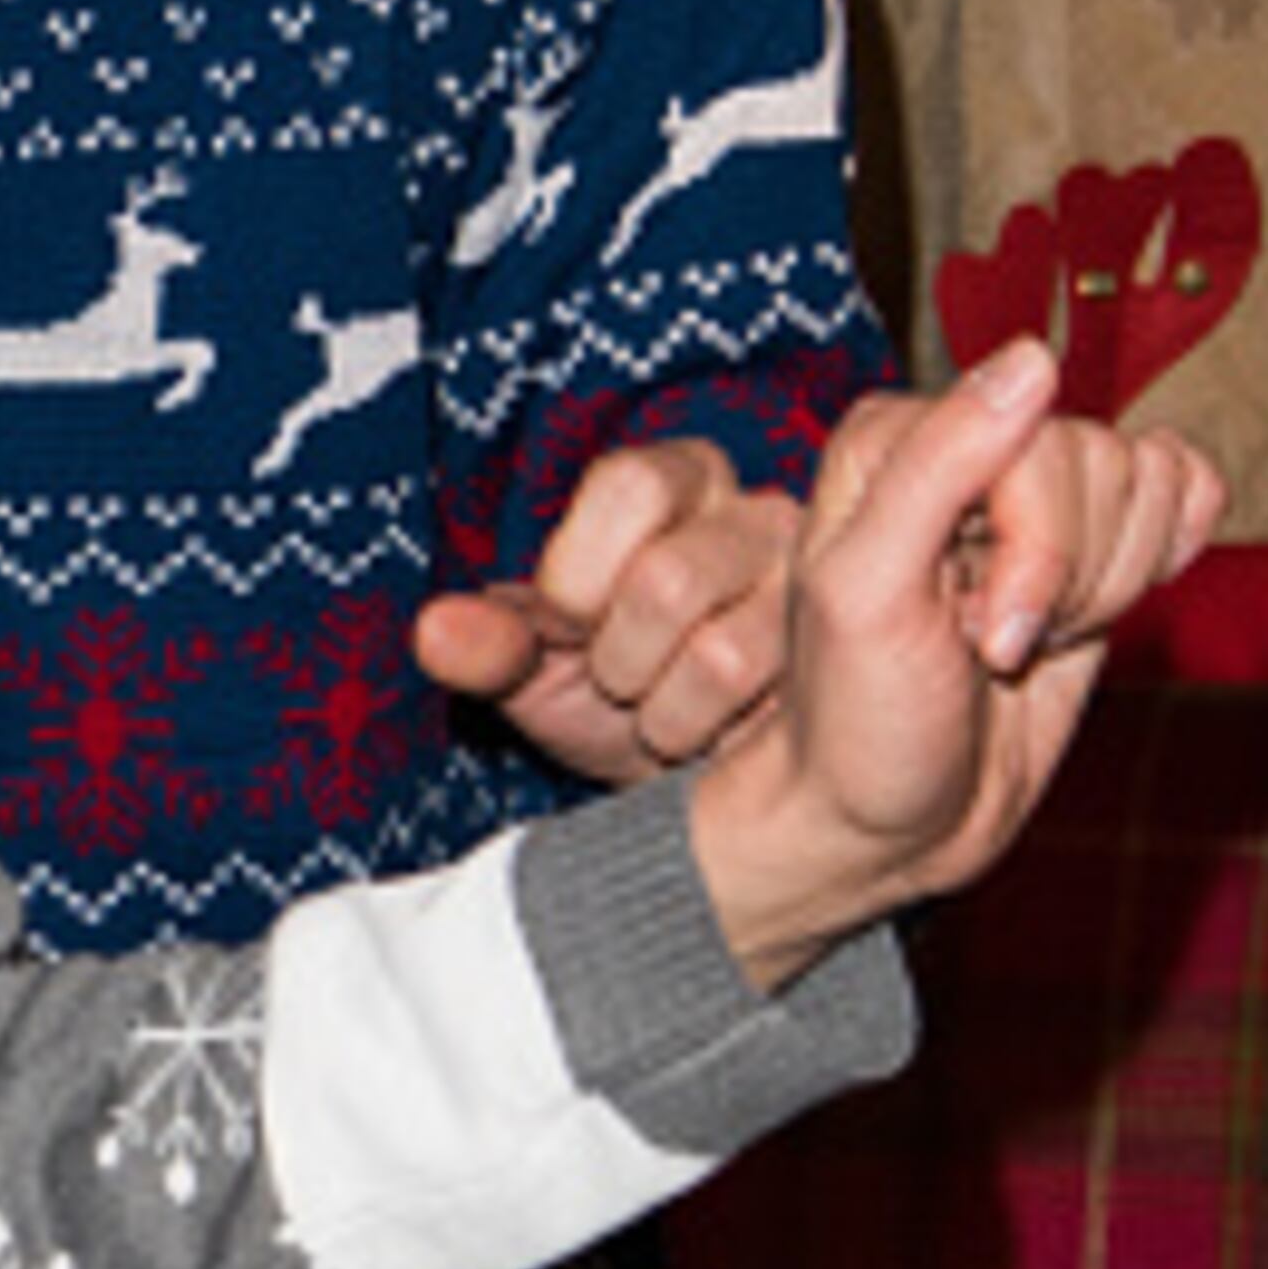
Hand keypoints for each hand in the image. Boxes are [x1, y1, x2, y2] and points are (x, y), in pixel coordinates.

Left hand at [414, 437, 797, 777]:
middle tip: (620, 679)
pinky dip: (695, 729)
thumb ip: (485, 647)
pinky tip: (706, 731)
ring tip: (661, 708)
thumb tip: (433, 631)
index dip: (581, 577)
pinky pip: (749, 701)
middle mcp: (755, 514)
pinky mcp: (835, 658)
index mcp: (675, 484)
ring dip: (660, 706)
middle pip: (668, 579)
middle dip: (620, 657)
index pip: (631, 486)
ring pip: (716, 654)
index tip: (568, 625)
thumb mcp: (532, 673)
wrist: (687, 784)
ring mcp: (808, 586)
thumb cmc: (608, 699)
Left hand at [686, 343, 1226, 979]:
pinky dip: (1159, 558)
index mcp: (893, 442)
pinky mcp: (1089, 542)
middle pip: (1098, 458)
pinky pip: (1181, 491)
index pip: (1031, 435)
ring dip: (1101, 585)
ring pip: (1145, 479)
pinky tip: (1096, 611)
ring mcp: (1033, 499)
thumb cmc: (856, 719)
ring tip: (1020, 641)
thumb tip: (1033, 359)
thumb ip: (939, 467)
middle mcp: (966, 452)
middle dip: (1065, 577)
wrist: (888, 818)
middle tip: (994, 646)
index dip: (1034, 546)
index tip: (983, 634)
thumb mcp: (867, 593)